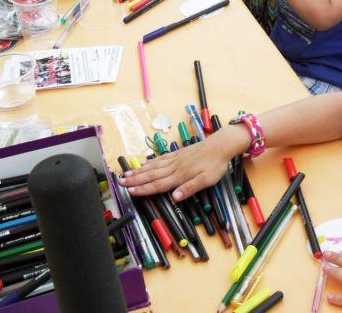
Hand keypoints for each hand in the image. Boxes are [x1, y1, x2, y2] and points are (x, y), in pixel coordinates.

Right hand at [118, 127, 241, 200]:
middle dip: (135, 180)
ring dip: (139, 171)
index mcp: (180, 175)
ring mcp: (176, 159)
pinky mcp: (179, 153)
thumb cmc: (215, 164)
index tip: (130, 192)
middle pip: (151, 175)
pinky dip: (151, 162)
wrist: (221, 144)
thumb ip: (190, 188)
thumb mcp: (207, 180)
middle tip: (120, 183)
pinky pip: (161, 158)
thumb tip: (174, 197)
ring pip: (154, 166)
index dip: (144, 189)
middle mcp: (175, 166)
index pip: (158, 185)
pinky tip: (145, 163)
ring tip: (127, 174)